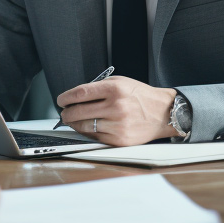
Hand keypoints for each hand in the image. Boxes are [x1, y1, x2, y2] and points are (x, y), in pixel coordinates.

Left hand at [56, 77, 177, 145]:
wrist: (162, 112)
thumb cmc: (139, 96)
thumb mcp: (120, 82)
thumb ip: (97, 88)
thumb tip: (74, 98)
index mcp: (114, 89)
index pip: (80, 93)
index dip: (66, 98)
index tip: (61, 100)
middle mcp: (116, 107)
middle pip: (78, 111)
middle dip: (66, 113)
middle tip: (64, 112)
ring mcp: (118, 125)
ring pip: (84, 126)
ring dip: (74, 124)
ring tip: (73, 120)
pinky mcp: (120, 140)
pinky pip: (95, 137)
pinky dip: (87, 132)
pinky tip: (87, 127)